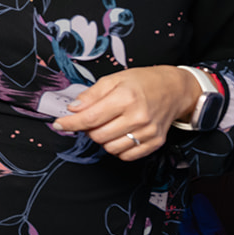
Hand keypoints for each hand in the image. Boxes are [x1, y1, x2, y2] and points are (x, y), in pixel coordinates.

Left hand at [51, 66, 201, 160]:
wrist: (174, 89)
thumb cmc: (142, 82)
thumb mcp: (114, 79)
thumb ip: (91, 95)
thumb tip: (73, 109)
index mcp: (126, 98)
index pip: (89, 118)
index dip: (70, 123)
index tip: (59, 125)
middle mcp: (138, 117)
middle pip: (98, 136)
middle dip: (88, 129)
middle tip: (92, 119)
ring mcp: (148, 132)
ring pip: (110, 148)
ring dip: (102, 139)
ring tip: (108, 125)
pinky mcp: (155, 142)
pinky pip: (126, 155)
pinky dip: (117, 148)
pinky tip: (119, 134)